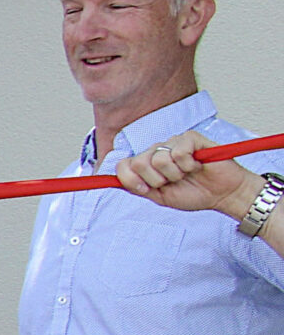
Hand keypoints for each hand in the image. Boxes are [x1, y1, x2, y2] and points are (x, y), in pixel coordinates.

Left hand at [115, 131, 264, 218]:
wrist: (223, 194)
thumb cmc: (194, 194)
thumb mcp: (159, 196)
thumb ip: (137, 187)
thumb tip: (111, 180)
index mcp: (147, 165)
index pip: (123, 165)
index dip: (131, 180)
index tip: (147, 189)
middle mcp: (157, 151)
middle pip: (138, 163)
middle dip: (156, 180)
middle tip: (173, 181)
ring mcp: (173, 143)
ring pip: (158, 159)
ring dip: (175, 174)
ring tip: (187, 174)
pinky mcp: (190, 138)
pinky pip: (178, 152)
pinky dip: (188, 165)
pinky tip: (197, 166)